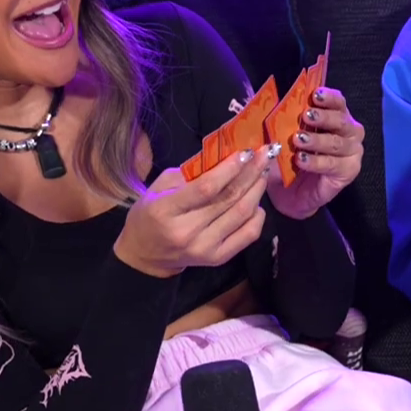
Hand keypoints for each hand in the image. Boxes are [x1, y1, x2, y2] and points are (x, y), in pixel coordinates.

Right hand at [115, 146, 273, 277]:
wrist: (146, 255)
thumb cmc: (150, 215)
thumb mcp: (158, 188)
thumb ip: (188, 172)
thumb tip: (223, 156)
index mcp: (165, 210)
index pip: (206, 188)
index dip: (230, 169)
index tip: (246, 152)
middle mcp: (186, 232)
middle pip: (228, 199)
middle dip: (251, 173)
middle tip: (264, 155)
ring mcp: (205, 248)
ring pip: (242, 214)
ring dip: (257, 190)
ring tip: (262, 173)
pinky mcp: (218, 258)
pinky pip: (248, 234)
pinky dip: (258, 215)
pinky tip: (257, 201)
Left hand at [271, 87, 364, 218]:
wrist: (288, 193)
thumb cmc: (287, 159)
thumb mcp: (282, 136)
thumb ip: (284, 120)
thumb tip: (271, 101)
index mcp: (335, 117)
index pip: (338, 102)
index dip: (329, 97)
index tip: (314, 95)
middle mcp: (349, 132)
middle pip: (341, 121)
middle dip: (323, 117)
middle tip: (306, 116)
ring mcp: (352, 152)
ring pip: (337, 142)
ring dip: (317, 140)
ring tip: (298, 139)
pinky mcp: (349, 171)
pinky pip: (333, 164)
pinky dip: (316, 161)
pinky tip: (301, 160)